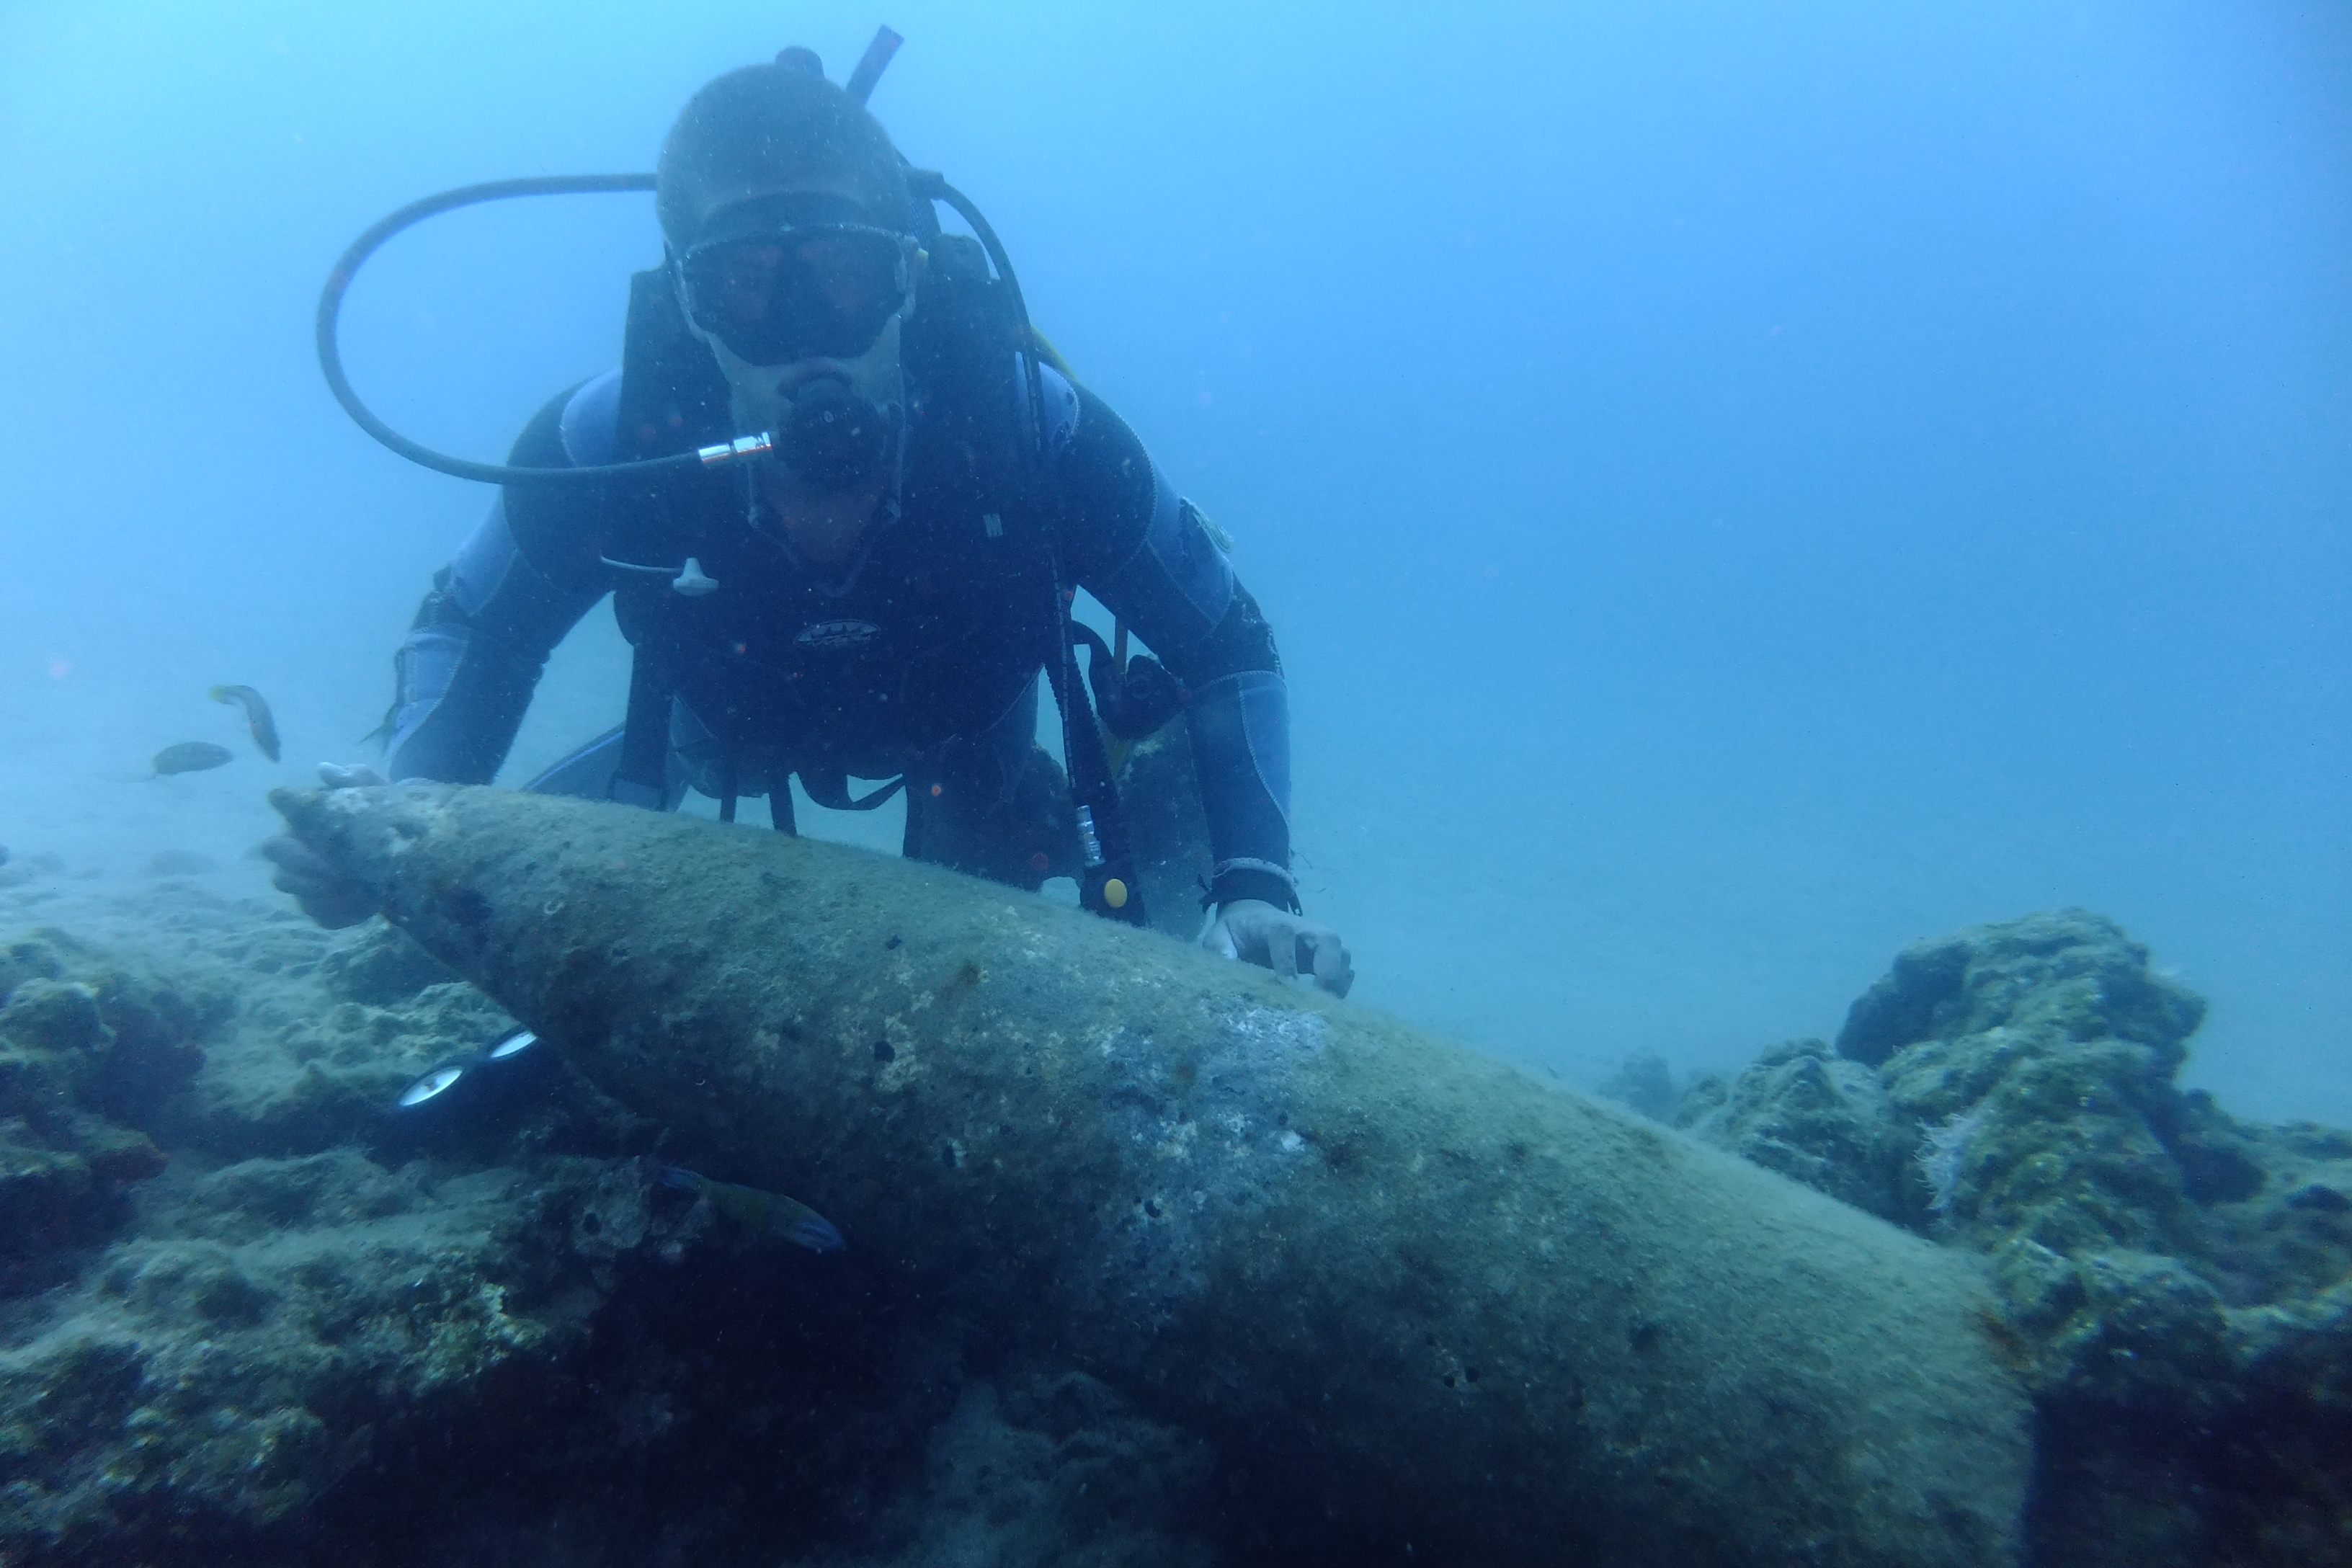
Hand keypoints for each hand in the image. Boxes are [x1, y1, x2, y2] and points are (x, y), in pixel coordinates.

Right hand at [260, 763, 386, 928]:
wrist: (410, 843)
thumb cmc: (382, 812)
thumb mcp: (375, 792)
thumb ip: (354, 780)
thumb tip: (325, 769)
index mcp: (298, 831)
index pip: (275, 847)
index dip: (298, 854)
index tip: (330, 853)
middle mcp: (297, 861)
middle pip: (282, 880)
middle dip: (310, 879)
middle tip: (343, 874)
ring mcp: (312, 887)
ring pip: (304, 902)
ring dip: (332, 897)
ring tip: (361, 887)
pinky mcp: (329, 908)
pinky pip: (325, 917)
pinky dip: (346, 912)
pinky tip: (368, 902)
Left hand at [1203, 899, 1353, 996]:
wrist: (1254, 918)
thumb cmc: (1237, 931)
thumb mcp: (1219, 935)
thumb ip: (1219, 948)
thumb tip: (1227, 965)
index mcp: (1273, 923)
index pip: (1284, 935)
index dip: (1286, 960)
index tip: (1285, 986)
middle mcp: (1304, 930)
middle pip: (1329, 940)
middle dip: (1328, 970)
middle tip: (1317, 1001)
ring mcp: (1319, 943)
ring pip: (1342, 956)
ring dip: (1337, 983)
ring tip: (1322, 1009)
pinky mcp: (1327, 958)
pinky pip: (1345, 970)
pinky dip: (1340, 988)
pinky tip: (1324, 1007)